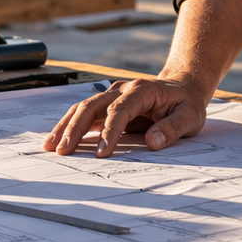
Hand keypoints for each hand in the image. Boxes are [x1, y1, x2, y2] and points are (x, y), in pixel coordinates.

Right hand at [42, 77, 207, 157]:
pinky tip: (57, 139)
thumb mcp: (191, 116)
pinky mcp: (107, 104)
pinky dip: (69, 125)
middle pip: (93, 106)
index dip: (110, 131)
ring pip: (83, 107)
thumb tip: (153, 142)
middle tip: (64, 151)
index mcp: (143, 90)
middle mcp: (123, 89)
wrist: (182, 88)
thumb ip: (173, 128)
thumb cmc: (186, 104)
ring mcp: (112, 94)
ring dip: (66, 126)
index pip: (121, 110)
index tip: (102, 153)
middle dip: (77, 128)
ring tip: (51, 146)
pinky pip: (84, 113)